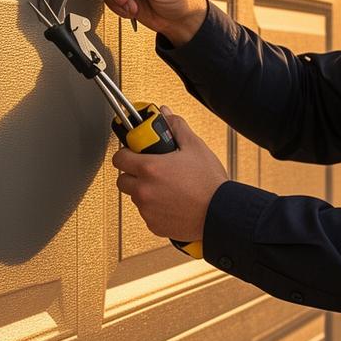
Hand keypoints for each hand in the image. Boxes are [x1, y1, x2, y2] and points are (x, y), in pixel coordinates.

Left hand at [113, 109, 225, 242]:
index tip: (135, 153)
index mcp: (150, 168)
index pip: (119, 158)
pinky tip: (172, 202)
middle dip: (133, 173)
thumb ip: (176, 127)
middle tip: (151, 170)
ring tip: (167, 187)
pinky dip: (155, 208)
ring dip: (145, 191)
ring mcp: (147, 210)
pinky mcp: (154, 225)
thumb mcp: (195, 147)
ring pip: (135, 197)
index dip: (127, 153)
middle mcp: (144, 190)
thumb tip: (165, 115)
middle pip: (123, 179)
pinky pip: (146, 213)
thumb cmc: (210, 184)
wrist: (221, 213)